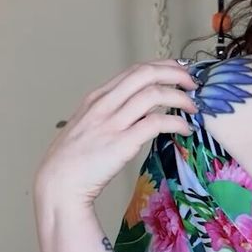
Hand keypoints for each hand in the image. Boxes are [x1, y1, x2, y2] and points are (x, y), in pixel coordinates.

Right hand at [33, 59, 198, 209]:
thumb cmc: (72, 161)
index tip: (179, 71)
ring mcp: (112, 122)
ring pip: (154, 94)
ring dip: (180, 97)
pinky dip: (176, 122)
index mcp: (97, 98)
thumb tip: (138, 112)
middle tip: (192, 83)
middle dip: (174, 73)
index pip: (134, 70)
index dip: (161, 66)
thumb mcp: (87, 126)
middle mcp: (104, 104)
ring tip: (193, 107)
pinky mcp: (122, 142)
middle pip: (145, 74)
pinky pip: (157, 123)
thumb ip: (110, 114)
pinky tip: (185, 129)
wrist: (58, 184)